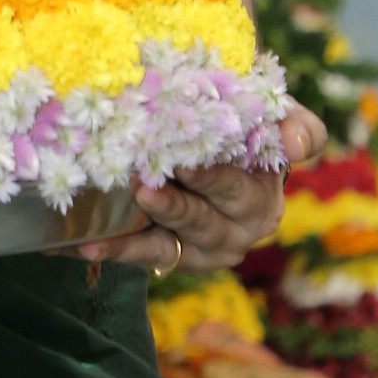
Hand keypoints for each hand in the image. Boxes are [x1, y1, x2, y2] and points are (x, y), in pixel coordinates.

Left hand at [78, 103, 325, 274]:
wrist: (225, 152)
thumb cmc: (248, 129)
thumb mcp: (275, 120)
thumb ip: (296, 125)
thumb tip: (299, 143)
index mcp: (261, 197)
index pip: (237, 190)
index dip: (212, 180)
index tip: (185, 165)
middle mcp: (235, 231)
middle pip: (202, 222)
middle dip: (172, 208)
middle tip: (142, 189)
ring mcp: (202, 250)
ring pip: (168, 247)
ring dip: (133, 241)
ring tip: (99, 233)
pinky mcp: (172, 257)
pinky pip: (139, 256)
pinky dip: (109, 250)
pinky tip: (79, 245)